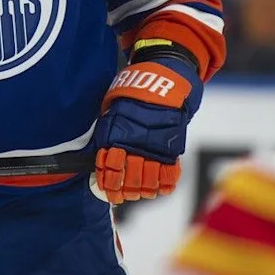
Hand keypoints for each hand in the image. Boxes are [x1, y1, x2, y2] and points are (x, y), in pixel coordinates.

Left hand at [91, 59, 200, 203]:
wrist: (163, 78)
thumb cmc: (133, 91)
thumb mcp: (112, 106)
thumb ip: (109, 130)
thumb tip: (102, 154)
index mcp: (116, 133)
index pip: (110, 166)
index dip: (109, 183)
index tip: (110, 192)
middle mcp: (135, 142)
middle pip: (129, 177)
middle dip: (125, 191)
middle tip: (123, 196)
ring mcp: (155, 145)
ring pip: (149, 179)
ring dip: (144, 190)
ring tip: (141, 193)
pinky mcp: (173, 145)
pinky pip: (170, 171)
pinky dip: (166, 183)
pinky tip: (161, 188)